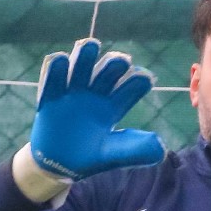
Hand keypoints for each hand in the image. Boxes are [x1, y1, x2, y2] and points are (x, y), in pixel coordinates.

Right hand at [30, 39, 163, 179]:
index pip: (129, 90)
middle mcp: (95, 94)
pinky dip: (54, 71)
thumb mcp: (114, 156)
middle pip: (106, 74)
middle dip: (114, 66)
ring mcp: (72, 93)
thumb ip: (136, 151)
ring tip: (91, 45)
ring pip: (79, 70)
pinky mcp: (50, 99)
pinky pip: (52, 83)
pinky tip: (58, 59)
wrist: (58, 165)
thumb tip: (160, 147)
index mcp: (114, 105)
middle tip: (122, 61)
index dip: (137, 83)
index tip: (144, 78)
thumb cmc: (91, 158)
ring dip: (85, 57)